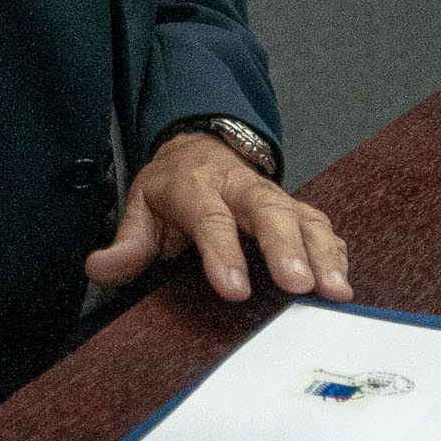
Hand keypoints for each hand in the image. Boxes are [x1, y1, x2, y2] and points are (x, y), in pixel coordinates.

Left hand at [86, 131, 353, 303]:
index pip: (210, 218)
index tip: (235, 290)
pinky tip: (341, 283)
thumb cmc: (173, 186)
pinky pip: (322, 229)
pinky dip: (336, 254)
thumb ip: (127, 242)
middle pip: (269, 212)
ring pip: (304, 218)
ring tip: (334, 291)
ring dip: (322, 253)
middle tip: (299, 284)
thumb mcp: (141, 205)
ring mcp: (274, 198)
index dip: (223, 253)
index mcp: (197, 186)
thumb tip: (100, 268)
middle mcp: (241, 188)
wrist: (202, 149)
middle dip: (286, 247)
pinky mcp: (297, 211)